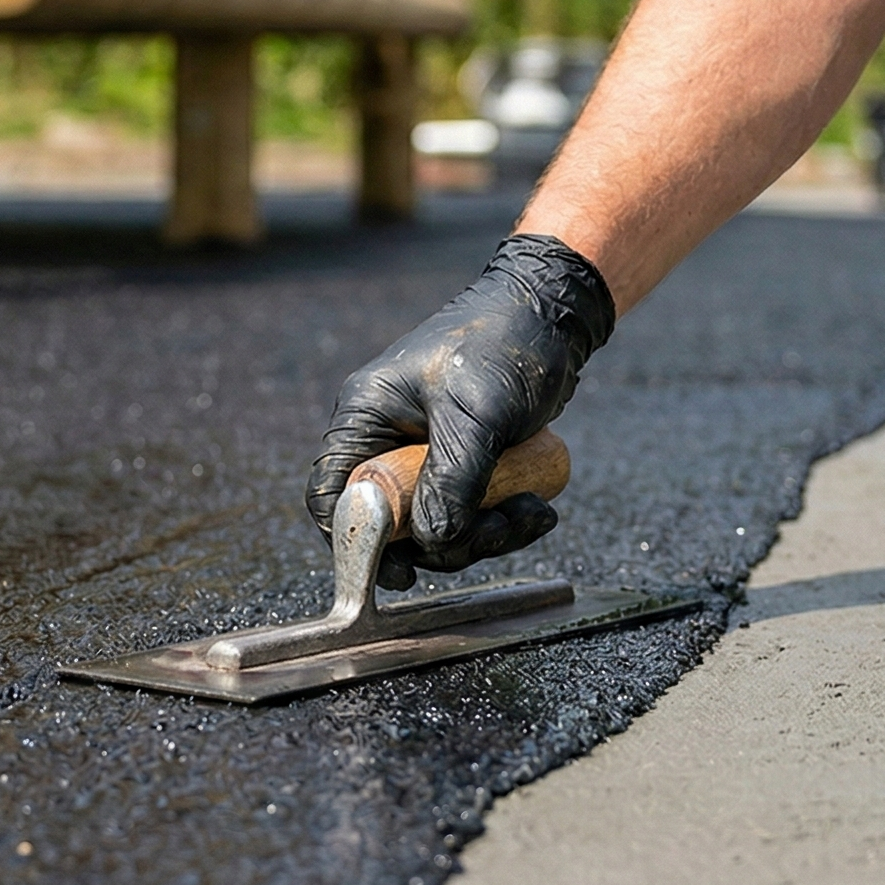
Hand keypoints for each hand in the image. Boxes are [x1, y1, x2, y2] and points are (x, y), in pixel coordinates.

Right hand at [308, 234, 617, 587]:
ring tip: (531, 513)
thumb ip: (451, 482)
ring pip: (437, 526)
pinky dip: (504, 522)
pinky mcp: (463, 464)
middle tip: (494, 530)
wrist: (552, 314)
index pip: (332, 494)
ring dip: (485, 534)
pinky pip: (471, 514)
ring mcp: (426, 454)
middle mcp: (387, 439)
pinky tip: (539, 509)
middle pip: (392, 524)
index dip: (356, 541)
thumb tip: (433, 543)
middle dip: (445, 540)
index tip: (399, 570)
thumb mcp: (477, 415)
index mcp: (367, 417)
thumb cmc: (504, 342)